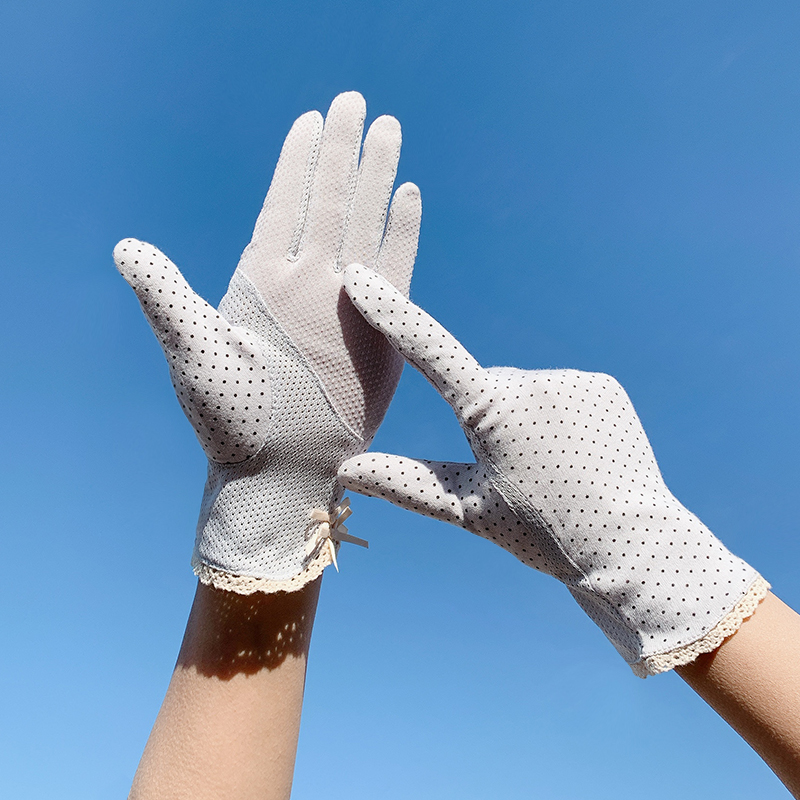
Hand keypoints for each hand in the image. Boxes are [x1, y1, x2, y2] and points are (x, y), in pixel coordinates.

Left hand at [115, 93, 420, 592]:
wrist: (280, 467)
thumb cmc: (232, 419)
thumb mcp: (192, 354)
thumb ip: (165, 298)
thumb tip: (125, 247)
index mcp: (263, 278)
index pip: (283, 203)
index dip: (297, 160)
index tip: (311, 118)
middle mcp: (307, 281)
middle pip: (329, 200)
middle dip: (342, 151)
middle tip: (356, 102)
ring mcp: (346, 301)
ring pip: (365, 225)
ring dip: (376, 179)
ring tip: (389, 132)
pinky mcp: (380, 328)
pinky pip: (395, 269)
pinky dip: (403, 232)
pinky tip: (409, 197)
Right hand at [338, 265, 766, 674]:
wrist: (628, 543)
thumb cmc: (540, 531)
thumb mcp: (467, 510)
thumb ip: (404, 483)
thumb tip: (346, 471)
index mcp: (488, 409)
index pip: (426, 349)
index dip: (389, 311)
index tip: (360, 276)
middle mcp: (528, 380)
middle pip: (483, 388)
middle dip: (486, 419)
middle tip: (513, 473)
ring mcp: (569, 379)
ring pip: (524, 391)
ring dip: (525, 419)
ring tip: (551, 468)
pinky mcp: (601, 385)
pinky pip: (561, 392)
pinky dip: (559, 416)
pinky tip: (577, 453)